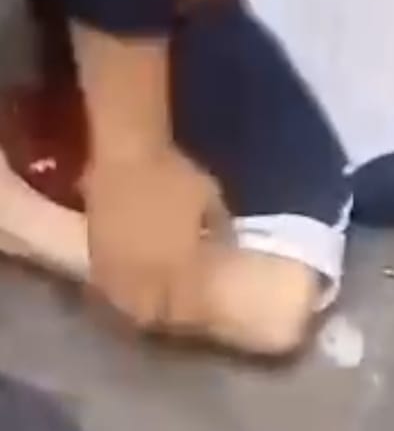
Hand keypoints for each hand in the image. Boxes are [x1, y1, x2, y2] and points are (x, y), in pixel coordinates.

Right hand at [84, 145, 230, 325]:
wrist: (128, 154)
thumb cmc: (174, 175)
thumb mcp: (211, 197)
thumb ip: (220, 227)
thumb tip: (226, 245)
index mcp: (179, 262)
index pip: (185, 305)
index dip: (191, 310)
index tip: (198, 305)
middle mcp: (146, 272)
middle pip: (152, 312)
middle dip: (164, 313)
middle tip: (173, 304)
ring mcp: (117, 266)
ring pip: (125, 303)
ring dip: (138, 305)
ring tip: (149, 297)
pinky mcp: (94, 253)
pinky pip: (104, 285)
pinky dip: (116, 289)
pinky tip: (126, 282)